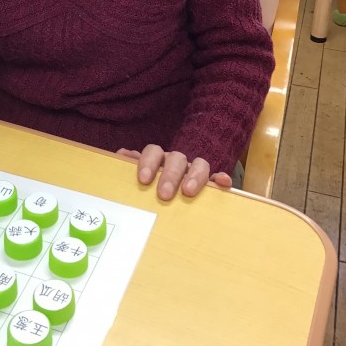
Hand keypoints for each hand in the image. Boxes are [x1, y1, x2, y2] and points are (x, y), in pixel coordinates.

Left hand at [116, 144, 231, 199]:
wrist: (175, 190)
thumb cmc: (154, 184)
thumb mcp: (142, 174)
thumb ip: (131, 164)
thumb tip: (122, 155)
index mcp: (160, 158)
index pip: (154, 152)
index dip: (148, 163)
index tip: (144, 180)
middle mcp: (177, 161)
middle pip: (176, 159)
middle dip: (170, 175)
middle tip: (164, 194)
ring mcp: (194, 170)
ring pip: (199, 164)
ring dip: (194, 175)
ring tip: (189, 191)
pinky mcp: (211, 181)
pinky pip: (219, 176)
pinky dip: (222, 178)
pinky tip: (224, 183)